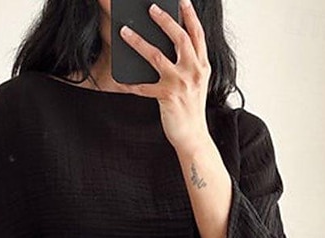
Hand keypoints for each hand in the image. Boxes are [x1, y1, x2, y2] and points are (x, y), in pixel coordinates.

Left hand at [118, 0, 210, 152]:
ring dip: (138, 42)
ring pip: (156, 56)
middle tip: (151, 8)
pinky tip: (121, 79)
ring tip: (125, 32)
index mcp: (203, 66)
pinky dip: (131, 83)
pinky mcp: (167, 97)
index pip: (198, 35)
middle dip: (164, 20)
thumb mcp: (196, 83)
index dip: (190, 15)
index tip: (183, 1)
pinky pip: (144, 86)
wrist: (193, 137)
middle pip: (179, 38)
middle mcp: (194, 71)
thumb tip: (170, 46)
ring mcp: (181, 84)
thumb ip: (189, 64)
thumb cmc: (191, 109)